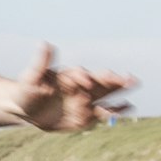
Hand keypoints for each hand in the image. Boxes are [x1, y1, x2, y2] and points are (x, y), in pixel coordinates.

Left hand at [15, 46, 136, 133]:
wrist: (26, 109)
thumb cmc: (27, 91)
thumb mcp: (31, 78)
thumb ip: (40, 63)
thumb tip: (44, 43)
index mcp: (69, 77)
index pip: (80, 75)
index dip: (84, 78)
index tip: (85, 82)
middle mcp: (81, 87)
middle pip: (100, 82)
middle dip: (114, 80)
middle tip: (128, 78)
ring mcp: (85, 101)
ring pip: (106, 95)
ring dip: (119, 90)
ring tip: (133, 84)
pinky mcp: (85, 116)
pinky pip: (102, 113)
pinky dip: (115, 110)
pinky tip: (128, 107)